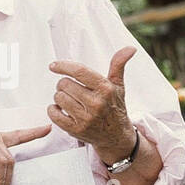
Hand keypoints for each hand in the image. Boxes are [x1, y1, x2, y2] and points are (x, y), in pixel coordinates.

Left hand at [47, 46, 136, 161]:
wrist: (116, 136)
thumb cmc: (114, 106)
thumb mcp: (118, 85)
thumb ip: (118, 65)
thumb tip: (130, 48)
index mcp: (106, 89)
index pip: (79, 71)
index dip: (64, 66)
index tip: (53, 66)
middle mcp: (96, 104)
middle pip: (65, 84)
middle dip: (64, 84)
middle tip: (70, 89)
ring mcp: (86, 118)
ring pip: (58, 98)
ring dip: (60, 97)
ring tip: (69, 99)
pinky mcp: (76, 130)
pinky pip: (54, 113)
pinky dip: (53, 109)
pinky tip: (62, 109)